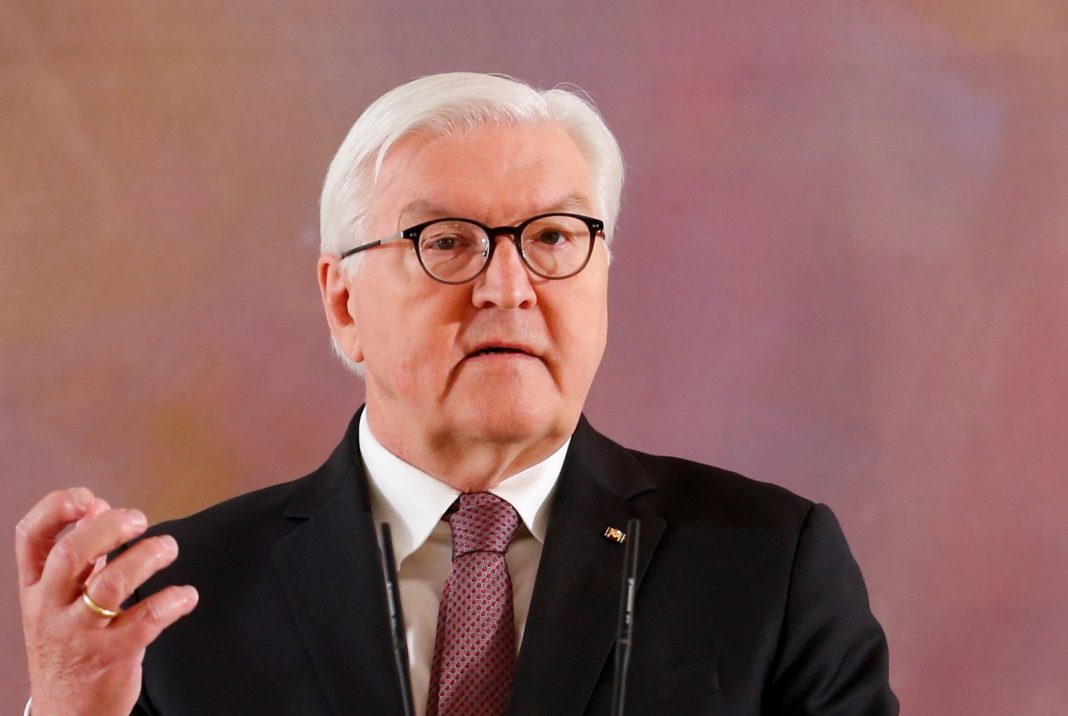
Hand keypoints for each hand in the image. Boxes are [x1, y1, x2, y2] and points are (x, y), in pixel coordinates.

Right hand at [16, 487, 198, 715]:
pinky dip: (173, 600)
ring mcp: (79, 634)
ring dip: (147, 557)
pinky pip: (146, 619)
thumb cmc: (69, 645)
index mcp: (35, 588)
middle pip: (71, 554)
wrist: (67, 713)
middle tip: (140, 519)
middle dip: (109, 527)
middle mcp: (49, 608)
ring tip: (169, 548)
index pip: (30, 537)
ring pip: (111, 585)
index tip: (88, 496)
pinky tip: (187, 595)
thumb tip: (97, 506)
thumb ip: (81, 555)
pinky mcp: (112, 655)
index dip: (55, 509)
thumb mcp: (60, 600)